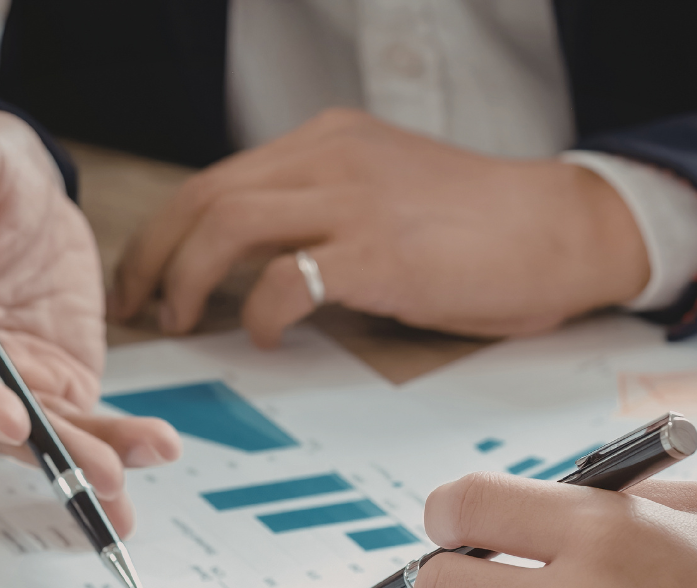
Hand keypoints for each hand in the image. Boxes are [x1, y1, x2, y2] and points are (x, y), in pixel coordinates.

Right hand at [0, 111, 179, 535]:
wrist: (12, 186)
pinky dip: (116, 442)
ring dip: (89, 457)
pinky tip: (155, 452)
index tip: (12, 415)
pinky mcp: (50, 382)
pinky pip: (81, 422)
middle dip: (46, 449)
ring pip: (40, 433)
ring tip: (136, 469)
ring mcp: (3, 378)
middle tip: (98, 469)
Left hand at [111, 108, 648, 347]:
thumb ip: (322, 213)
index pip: (216, 178)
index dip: (165, 231)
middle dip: (153, 256)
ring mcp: (353, 200)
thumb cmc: (481, 227)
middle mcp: (330, 158)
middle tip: (137, 304)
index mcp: (328, 142)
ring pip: (226, 224)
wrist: (559, 229)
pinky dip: (258, 313)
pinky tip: (264, 337)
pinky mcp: (378, 253)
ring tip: (180, 321)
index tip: (146, 274)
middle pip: (203, 196)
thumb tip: (260, 266)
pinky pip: (286, 279)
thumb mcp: (386, 196)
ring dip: (186, 279)